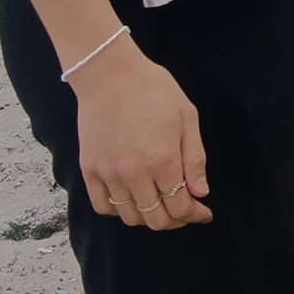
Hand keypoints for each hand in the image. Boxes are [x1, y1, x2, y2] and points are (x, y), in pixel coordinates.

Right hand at [73, 41, 211, 228]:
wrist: (110, 74)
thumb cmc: (154, 89)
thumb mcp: (187, 116)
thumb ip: (195, 158)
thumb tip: (200, 193)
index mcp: (163, 160)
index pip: (180, 206)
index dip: (195, 214)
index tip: (204, 213)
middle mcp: (134, 173)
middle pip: (156, 219)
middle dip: (175, 220)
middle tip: (184, 211)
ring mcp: (109, 174)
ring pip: (130, 217)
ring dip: (148, 217)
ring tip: (160, 205)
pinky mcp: (89, 170)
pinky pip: (103, 206)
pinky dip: (119, 211)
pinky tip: (132, 200)